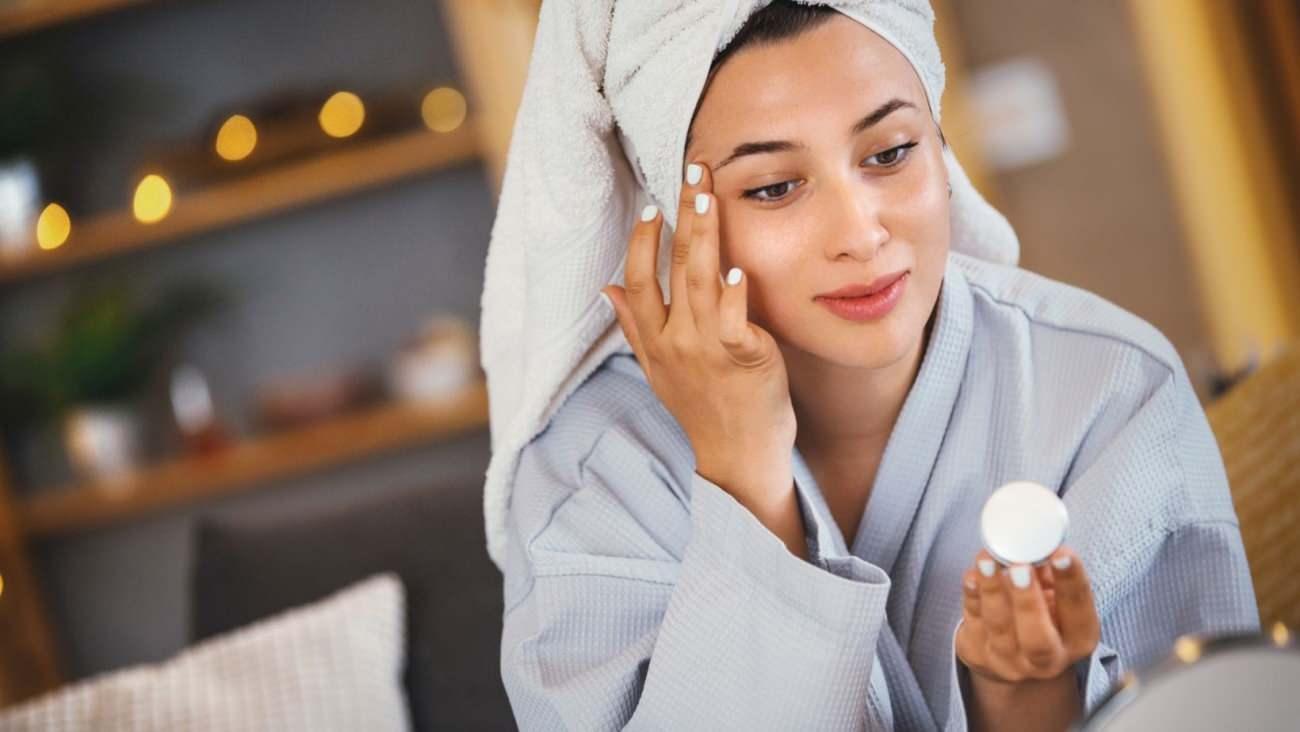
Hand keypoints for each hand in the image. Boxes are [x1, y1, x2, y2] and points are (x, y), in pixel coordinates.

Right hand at [602, 161, 795, 506]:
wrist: (737, 458)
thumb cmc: (703, 411)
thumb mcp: (658, 371)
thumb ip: (635, 328)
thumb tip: (606, 290)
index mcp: (655, 341)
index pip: (637, 281)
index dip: (641, 242)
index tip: (650, 207)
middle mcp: (676, 341)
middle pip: (672, 267)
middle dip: (681, 215)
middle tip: (692, 172)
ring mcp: (709, 349)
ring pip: (701, 279)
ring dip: (704, 234)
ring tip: (708, 195)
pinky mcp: (745, 357)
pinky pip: (735, 317)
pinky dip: (734, 290)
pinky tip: (737, 264)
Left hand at [956, 547, 1100, 684]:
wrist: (1015, 656)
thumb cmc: (1041, 613)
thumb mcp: (1055, 595)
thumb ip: (1049, 571)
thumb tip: (1035, 538)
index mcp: (1078, 639)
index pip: (1079, 610)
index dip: (1071, 581)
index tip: (1061, 554)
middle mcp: (1047, 659)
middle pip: (1038, 637)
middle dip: (1028, 600)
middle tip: (1020, 567)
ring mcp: (1009, 661)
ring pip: (1000, 627)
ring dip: (992, 590)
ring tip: (987, 560)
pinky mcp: (977, 654)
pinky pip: (973, 623)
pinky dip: (972, 596)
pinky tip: (972, 576)